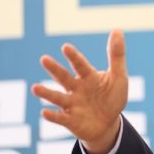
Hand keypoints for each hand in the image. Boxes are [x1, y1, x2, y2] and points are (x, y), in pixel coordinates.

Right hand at [32, 29, 127, 153]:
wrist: (107, 124)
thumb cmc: (112, 97)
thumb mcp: (118, 76)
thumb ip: (116, 55)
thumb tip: (117, 29)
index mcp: (88, 77)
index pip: (80, 65)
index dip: (73, 56)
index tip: (66, 47)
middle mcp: (76, 89)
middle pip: (64, 77)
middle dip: (54, 69)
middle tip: (44, 58)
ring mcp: (72, 105)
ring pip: (57, 98)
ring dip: (46, 93)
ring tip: (35, 88)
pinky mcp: (71, 121)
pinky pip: (60, 118)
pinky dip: (53, 116)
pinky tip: (44, 112)